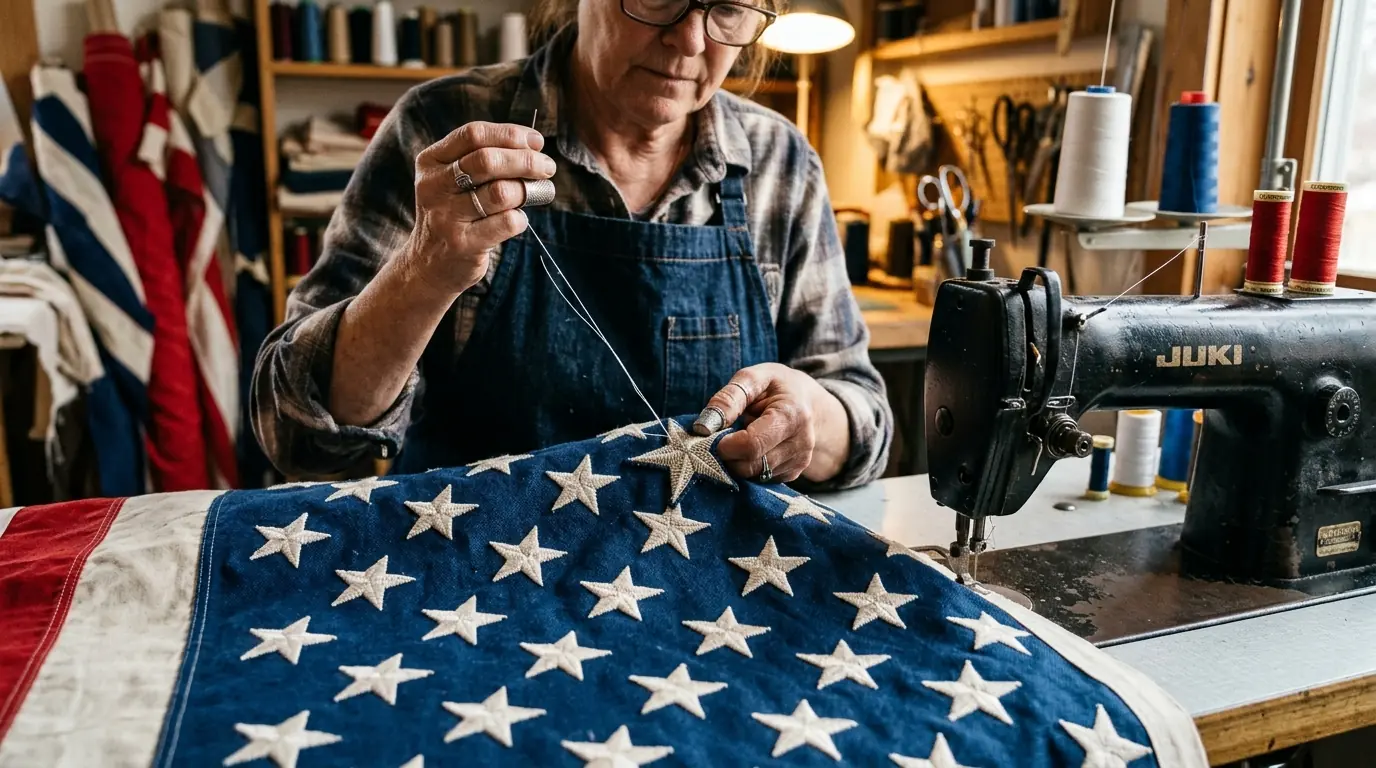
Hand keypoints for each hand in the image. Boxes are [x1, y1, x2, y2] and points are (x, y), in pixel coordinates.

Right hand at [404, 121, 556, 295]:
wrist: (429, 265)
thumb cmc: (453, 214)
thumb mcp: (452, 180)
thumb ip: (482, 159)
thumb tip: (532, 145)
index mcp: (431, 162)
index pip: (473, 134)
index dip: (510, 134)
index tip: (535, 141)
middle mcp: (434, 186)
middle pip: (487, 160)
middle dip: (526, 160)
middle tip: (546, 166)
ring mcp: (446, 216)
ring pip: (501, 192)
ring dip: (526, 190)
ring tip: (533, 194)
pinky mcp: (463, 244)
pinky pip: (506, 222)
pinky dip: (520, 218)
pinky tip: (516, 220)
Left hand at [693, 363, 850, 484]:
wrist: (808, 401)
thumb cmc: (776, 386)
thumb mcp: (753, 378)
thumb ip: (728, 399)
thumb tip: (704, 426)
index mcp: (791, 416)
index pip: (752, 445)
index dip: (725, 445)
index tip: (713, 434)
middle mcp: (801, 443)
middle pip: (751, 465)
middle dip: (728, 455)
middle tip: (721, 437)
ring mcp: (799, 462)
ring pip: (754, 475)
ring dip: (737, 462)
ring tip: (739, 439)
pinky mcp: (794, 473)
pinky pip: (760, 479)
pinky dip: (748, 466)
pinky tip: (752, 449)